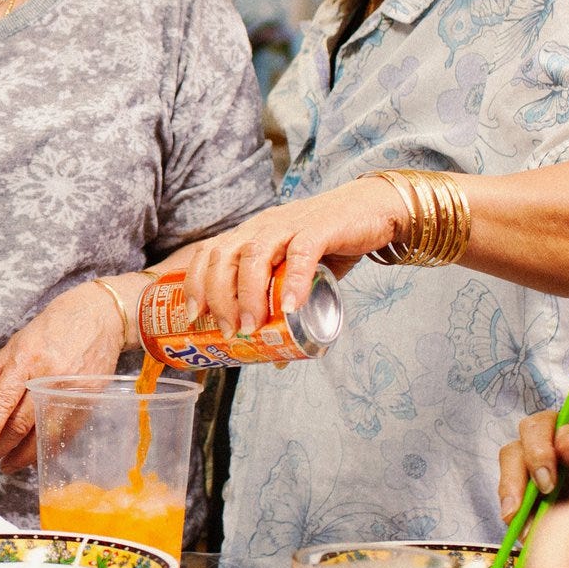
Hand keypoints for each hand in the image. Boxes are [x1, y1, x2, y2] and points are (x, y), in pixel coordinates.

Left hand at [0, 280, 124, 473]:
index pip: (2, 403)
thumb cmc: (55, 326)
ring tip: (4, 466)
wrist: (102, 316)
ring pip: (43, 435)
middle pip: (20, 424)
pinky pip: (65, 433)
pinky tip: (32, 455)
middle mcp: (49, 378)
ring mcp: (71, 392)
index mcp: (27, 360)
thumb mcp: (18, 341)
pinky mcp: (88, 401)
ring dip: (21, 456)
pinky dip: (46, 447)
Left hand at [181, 176, 407, 333]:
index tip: (194, 316)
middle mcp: (263, 226)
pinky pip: (302, 253)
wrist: (374, 208)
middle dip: (218, 297)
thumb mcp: (299, 275)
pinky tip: (290, 307)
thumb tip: (277, 359)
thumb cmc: (332, 243)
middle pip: (224, 256)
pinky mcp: (321, 228)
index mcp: (252, 233)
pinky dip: (293, 282)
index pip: (210, 252)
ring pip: (255, 255)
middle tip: (228, 331)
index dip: (196, 283)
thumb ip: (284, 311)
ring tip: (252, 326)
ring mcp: (290, 225)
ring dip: (249, 295)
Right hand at [497, 411, 568, 520]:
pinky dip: (519, 525)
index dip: (536, 452)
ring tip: (525, 530)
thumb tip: (565, 438)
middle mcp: (539, 451)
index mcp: (559, 432)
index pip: (535, 429)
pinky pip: (514, 512)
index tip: (548, 481)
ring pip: (507, 483)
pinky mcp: (528, 504)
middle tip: (522, 507)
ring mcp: (530, 478)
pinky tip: (528, 537)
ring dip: (512, 507)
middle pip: (512, 455)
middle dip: (514, 481)